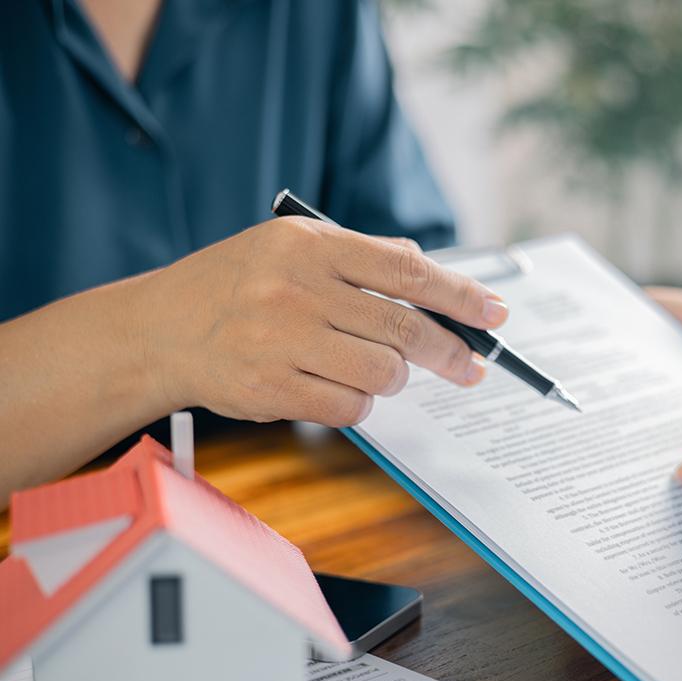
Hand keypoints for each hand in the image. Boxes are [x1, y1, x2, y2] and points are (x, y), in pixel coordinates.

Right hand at [138, 218, 508, 426]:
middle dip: (450, 353)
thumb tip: (429, 273)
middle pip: (405, 330)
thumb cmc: (236, 285)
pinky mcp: (270, 389)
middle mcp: (296, 288)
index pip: (408, 272)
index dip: (460, 296)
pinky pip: (350, 408)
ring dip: (393, 379)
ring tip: (373, 368)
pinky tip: (338, 387)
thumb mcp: (290, 247)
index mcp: (310, 245)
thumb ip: (361, 256)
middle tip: (469, 366)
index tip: (495, 313)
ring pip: (383, 374)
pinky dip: (358, 404)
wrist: (159, 329)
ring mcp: (281, 340)